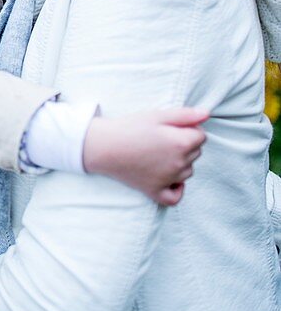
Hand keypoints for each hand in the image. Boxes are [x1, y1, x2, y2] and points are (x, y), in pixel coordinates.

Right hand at [82, 107, 207, 205]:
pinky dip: (177, 189)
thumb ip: (185, 115)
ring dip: (180, 163)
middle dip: (185, 144)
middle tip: (160, 138)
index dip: (188, 129)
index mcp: (182, 143)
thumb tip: (207, 114)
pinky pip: (175, 196)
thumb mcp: (157, 115)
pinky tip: (170, 179)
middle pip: (196, 153)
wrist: (102, 146)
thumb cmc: (129, 127)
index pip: (201, 136)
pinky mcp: (155, 191)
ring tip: (158, 153)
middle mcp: (179, 164)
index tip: (169, 127)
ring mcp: (169, 180)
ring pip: (188, 172)